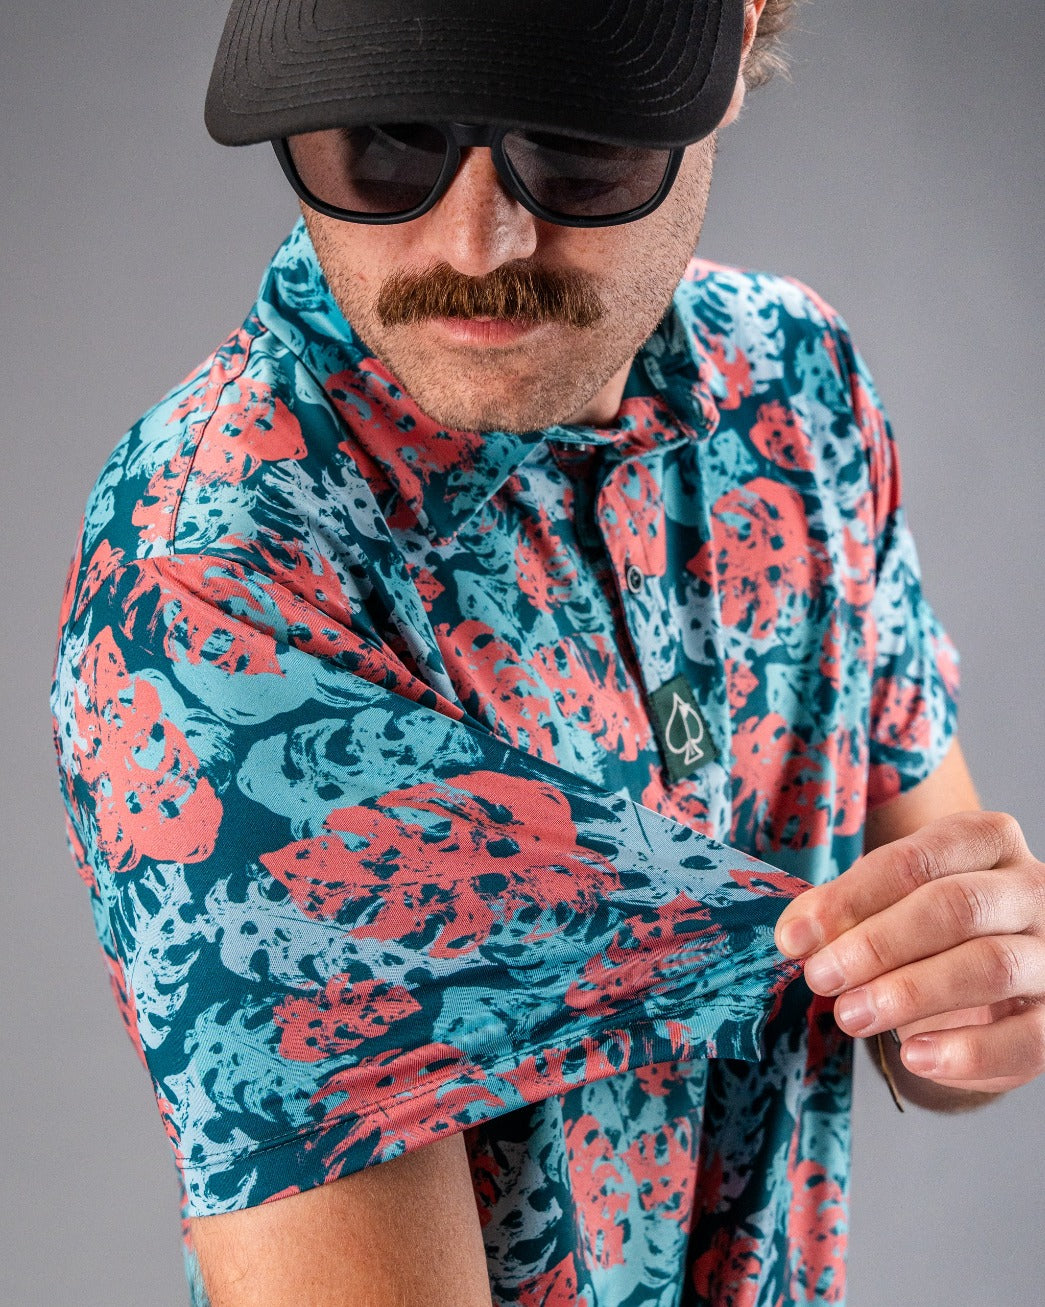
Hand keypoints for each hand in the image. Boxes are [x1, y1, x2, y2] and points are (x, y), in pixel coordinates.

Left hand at [774, 811, 1044, 1095]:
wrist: (989, 984)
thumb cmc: (927, 926)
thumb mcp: (885, 903)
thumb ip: (845, 912)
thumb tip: (797, 936)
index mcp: (985, 840)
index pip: (916, 859)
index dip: (851, 897)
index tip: (796, 936)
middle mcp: (1030, 889)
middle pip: (955, 907)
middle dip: (876, 944)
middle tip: (820, 977)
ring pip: (990, 966)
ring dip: (910, 993)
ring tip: (850, 1016)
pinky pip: (1025, 1038)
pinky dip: (965, 1051)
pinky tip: (913, 1056)